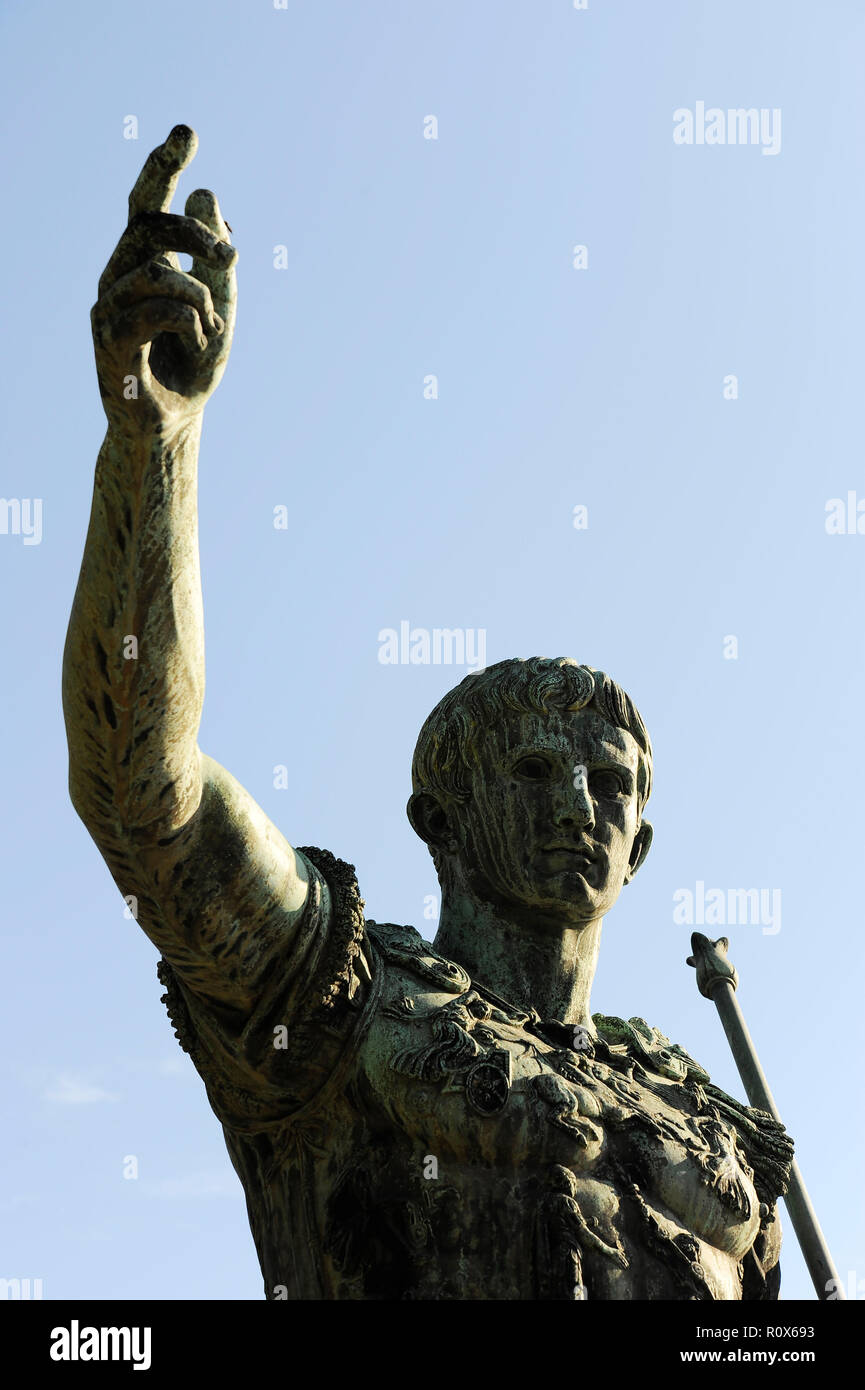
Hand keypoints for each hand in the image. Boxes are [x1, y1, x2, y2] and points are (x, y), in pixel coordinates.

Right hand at [91, 125, 237, 437]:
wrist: (172, 425)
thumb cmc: (192, 368)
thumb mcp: (220, 308)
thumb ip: (215, 260)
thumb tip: (208, 193)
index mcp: (144, 262)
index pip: (148, 203)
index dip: (164, 166)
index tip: (187, 132)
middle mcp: (119, 275)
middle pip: (150, 224)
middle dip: (193, 232)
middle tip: (229, 254)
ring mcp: (108, 304)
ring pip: (156, 269)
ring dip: (198, 296)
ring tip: (212, 330)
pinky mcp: (107, 337)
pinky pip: (154, 308)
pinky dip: (190, 321)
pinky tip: (201, 340)